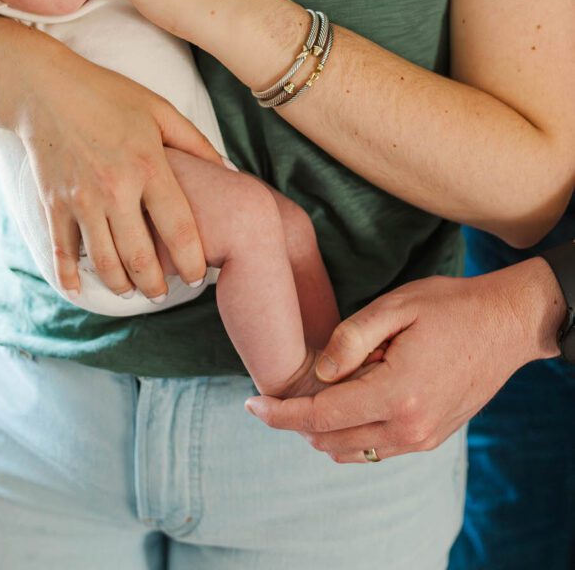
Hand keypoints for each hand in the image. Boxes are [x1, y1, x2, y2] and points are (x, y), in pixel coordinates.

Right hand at [17, 48, 225, 298]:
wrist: (44, 89)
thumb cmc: (108, 95)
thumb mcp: (160, 110)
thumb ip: (196, 143)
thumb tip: (229, 171)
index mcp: (149, 166)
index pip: (178, 228)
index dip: (191, 261)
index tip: (198, 278)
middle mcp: (116, 189)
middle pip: (141, 257)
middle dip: (156, 285)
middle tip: (164, 294)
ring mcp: (82, 199)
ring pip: (105, 262)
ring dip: (121, 286)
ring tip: (132, 292)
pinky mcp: (54, 203)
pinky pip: (63, 252)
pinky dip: (71, 277)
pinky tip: (81, 290)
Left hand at [245, 261, 564, 461]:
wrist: (506, 324)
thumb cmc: (449, 306)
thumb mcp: (395, 307)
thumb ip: (350, 339)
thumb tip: (317, 372)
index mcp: (397, 394)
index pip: (321, 416)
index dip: (280, 413)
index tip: (251, 404)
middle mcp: (409, 427)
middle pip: (330, 440)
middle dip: (297, 420)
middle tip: (281, 388)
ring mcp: (422, 438)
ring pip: (352, 450)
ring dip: (325, 427)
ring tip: (320, 387)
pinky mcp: (430, 437)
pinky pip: (375, 448)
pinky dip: (351, 431)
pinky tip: (348, 396)